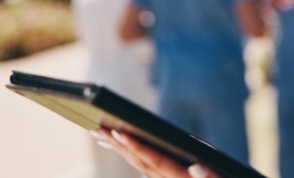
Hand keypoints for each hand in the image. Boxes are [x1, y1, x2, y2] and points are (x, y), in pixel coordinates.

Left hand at [96, 128, 218, 177]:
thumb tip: (196, 166)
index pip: (154, 160)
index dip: (136, 146)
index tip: (118, 133)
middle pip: (140, 161)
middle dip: (119, 144)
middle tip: (97, 127)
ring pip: (138, 164)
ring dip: (119, 148)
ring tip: (100, 133)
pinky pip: (144, 166)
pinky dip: (131, 153)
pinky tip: (120, 144)